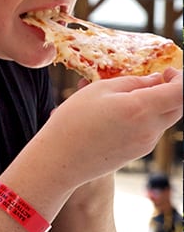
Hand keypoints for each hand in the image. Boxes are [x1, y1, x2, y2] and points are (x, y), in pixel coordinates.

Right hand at [48, 69, 181, 182]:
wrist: (59, 160)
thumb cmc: (73, 121)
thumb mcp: (98, 90)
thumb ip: (131, 82)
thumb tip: (155, 80)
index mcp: (141, 108)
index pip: (181, 92)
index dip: (181, 78)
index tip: (168, 71)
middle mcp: (150, 128)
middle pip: (178, 106)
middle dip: (172, 91)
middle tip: (154, 81)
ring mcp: (146, 143)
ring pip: (165, 119)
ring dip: (157, 105)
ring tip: (127, 100)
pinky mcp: (138, 153)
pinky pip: (151, 131)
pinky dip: (145, 119)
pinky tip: (120, 118)